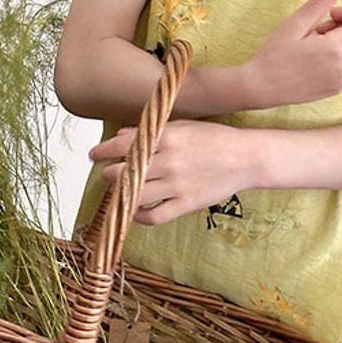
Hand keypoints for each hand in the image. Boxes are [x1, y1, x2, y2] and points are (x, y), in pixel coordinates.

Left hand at [89, 119, 251, 225]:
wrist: (246, 157)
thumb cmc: (215, 138)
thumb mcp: (183, 126)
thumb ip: (152, 131)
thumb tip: (122, 136)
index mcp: (168, 137)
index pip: (124, 146)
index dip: (103, 151)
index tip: (94, 155)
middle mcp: (170, 161)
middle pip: (124, 172)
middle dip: (109, 173)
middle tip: (108, 173)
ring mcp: (178, 185)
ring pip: (134, 195)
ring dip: (121, 194)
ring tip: (120, 190)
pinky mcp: (187, 203)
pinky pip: (155, 216)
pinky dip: (140, 215)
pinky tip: (138, 209)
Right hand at [244, 0, 341, 106]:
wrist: (261, 88)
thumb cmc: (275, 55)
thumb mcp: (296, 23)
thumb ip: (320, 2)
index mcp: (337, 49)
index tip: (329, 14)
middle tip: (316, 31)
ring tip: (314, 45)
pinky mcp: (337, 89)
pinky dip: (339, 57)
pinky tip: (316, 58)